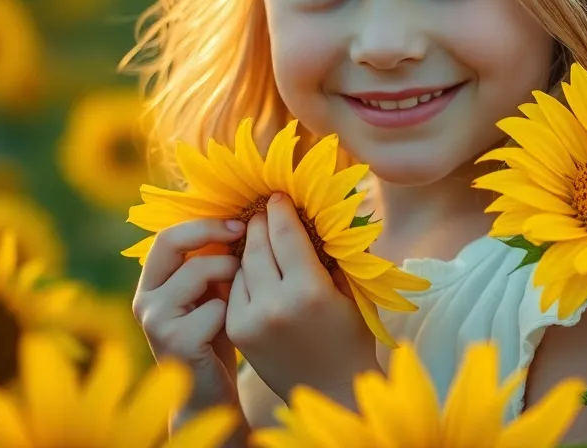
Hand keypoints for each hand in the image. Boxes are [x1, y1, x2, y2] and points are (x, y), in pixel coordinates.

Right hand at [132, 218, 245, 414]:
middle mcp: (145, 299)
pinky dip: (234, 311)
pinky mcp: (177, 342)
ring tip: (243, 291)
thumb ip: (211, 261)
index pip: (166, 235)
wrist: (212, 392)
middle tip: (242, 233)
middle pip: (171, 242)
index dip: (203, 223)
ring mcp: (156, 322)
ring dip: (230, 273)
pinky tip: (238, 327)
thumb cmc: (216, 335)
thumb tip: (240, 214)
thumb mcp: (210, 293)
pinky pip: (215, 307)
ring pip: (197, 271)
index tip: (239, 223)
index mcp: (151, 283)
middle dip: (210, 232)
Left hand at [226, 192, 382, 404]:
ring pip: (242, 264)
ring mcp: (251, 318)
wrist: (331, 391)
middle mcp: (276, 303)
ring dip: (249, 246)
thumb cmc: (351, 337)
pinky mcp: (238, 331)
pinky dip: (243, 274)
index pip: (286, 233)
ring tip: (258, 234)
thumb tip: (316, 215)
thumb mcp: (351, 291)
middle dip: (261, 222)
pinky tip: (252, 266)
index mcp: (310, 290)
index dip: (280, 209)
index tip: (279, 195)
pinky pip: (235, 288)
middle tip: (264, 208)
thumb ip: (331, 254)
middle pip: (258, 244)